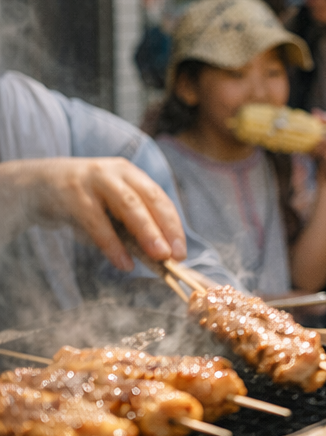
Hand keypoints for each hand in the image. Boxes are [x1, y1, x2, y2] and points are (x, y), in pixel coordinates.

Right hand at [0, 157, 186, 270]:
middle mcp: (117, 173)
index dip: (173, 225)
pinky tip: (123, 262)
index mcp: (131, 174)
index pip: (160, 199)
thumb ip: (127, 226)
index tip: (182, 251)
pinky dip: (112, 244)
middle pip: (149, 200)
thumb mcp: (107, 207)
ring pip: (129, 207)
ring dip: (146, 233)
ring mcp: (95, 180)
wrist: (34, 185)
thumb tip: (155, 255)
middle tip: (175, 255)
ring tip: (158, 257)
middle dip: (165, 228)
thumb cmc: (80, 201)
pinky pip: (98, 222)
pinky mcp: (74, 194)